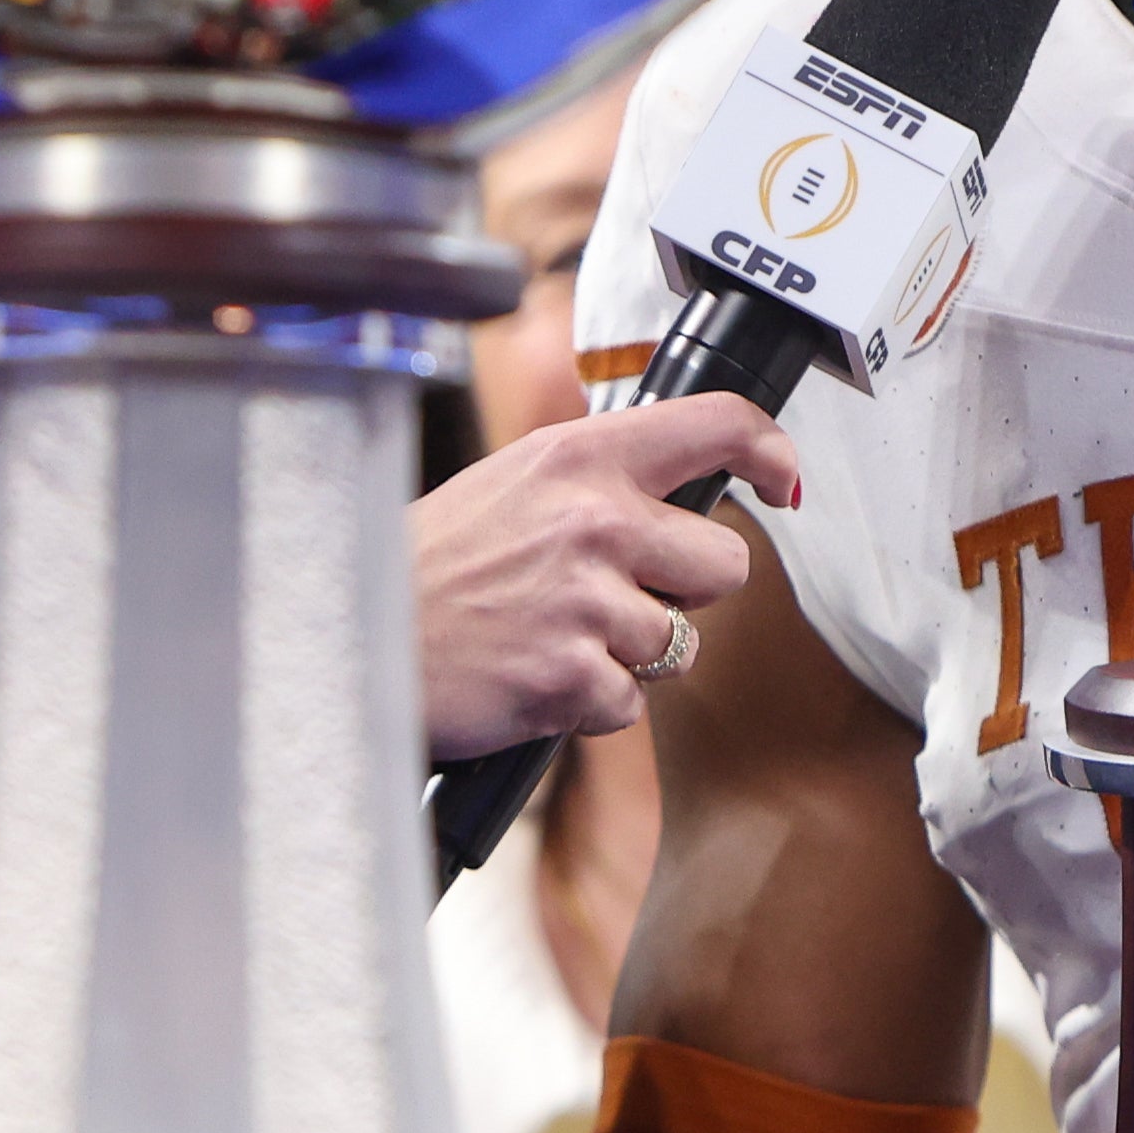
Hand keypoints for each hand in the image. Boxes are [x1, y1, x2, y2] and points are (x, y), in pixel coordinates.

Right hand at [411, 394, 799, 761]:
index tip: (784, 482)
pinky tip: (531, 677)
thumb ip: (597, 483)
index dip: (769, 452)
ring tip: (550, 637)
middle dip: (686, 590)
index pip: (715, 427)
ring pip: (680, 644)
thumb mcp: (513, 486)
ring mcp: (585, 600)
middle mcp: (594, 518)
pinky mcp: (571, 676)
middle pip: (728, 564)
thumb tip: (679, 502)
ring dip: (627, 654)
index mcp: (580, 457)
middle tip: (614, 596)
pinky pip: (629, 704)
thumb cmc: (430, 566)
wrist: (349, 637)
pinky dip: (587, 705)